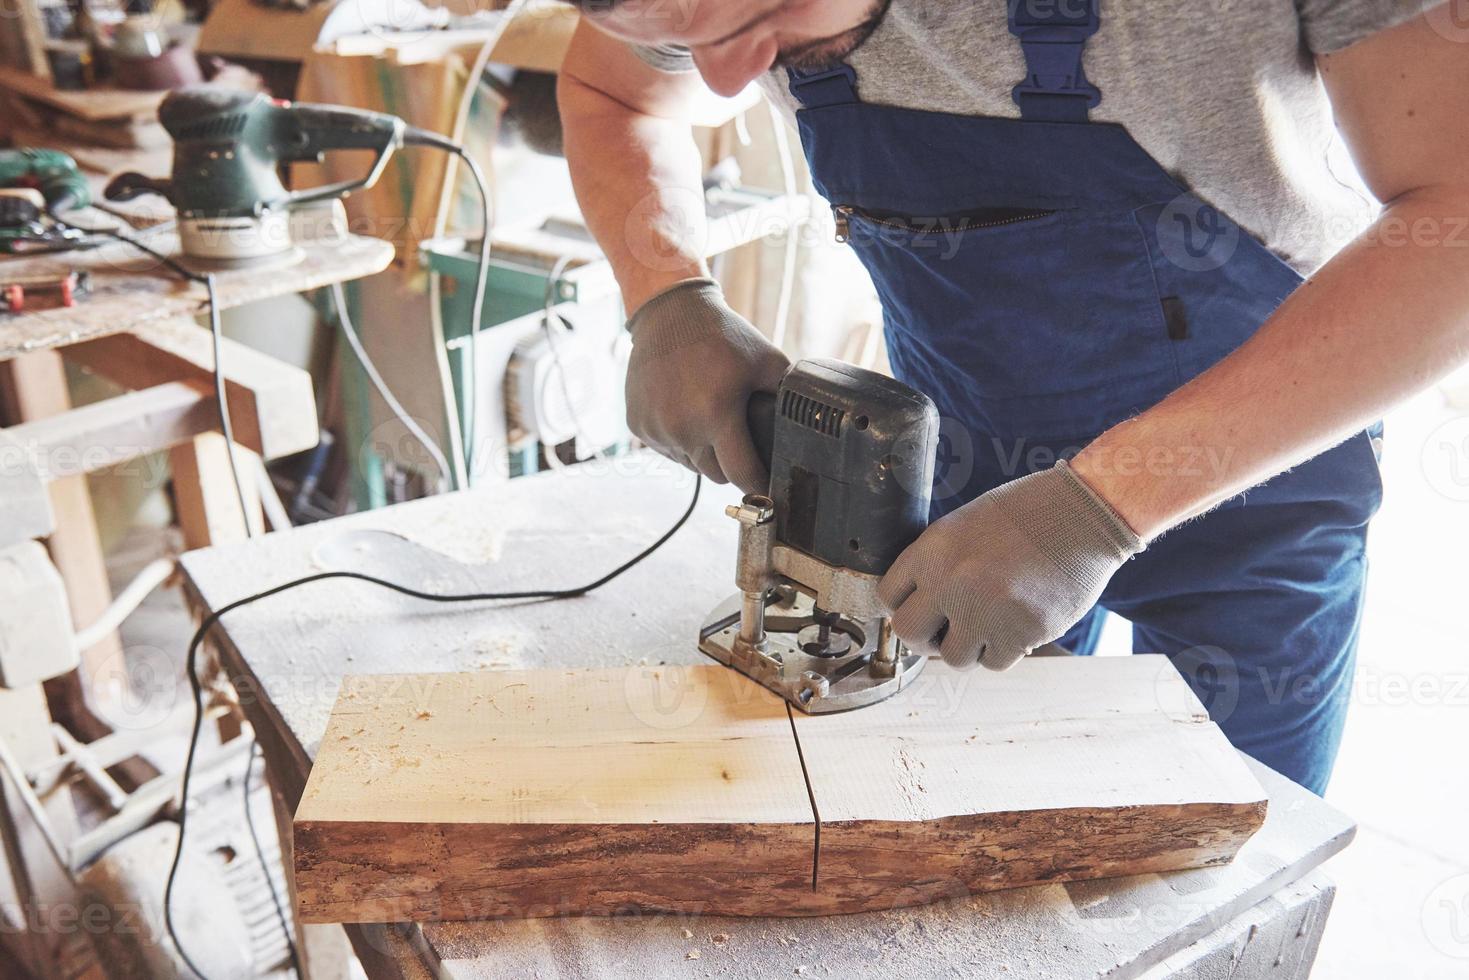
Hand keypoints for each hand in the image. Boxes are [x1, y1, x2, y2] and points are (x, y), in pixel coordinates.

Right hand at [625, 278, 789, 492]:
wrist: (669, 314)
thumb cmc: (722, 336)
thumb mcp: (766, 360)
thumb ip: (787, 394)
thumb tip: (810, 425)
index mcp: (716, 414)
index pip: (742, 474)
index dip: (758, 483)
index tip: (768, 487)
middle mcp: (682, 427)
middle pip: (715, 475)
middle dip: (730, 465)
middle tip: (738, 441)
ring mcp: (656, 428)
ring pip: (690, 464)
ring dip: (702, 452)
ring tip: (709, 418)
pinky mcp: (637, 425)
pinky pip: (667, 449)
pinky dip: (678, 439)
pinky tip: (684, 411)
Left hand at [877, 462, 1143, 669]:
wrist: (1084, 514)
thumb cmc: (1027, 514)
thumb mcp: (967, 524)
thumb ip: (938, 562)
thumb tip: (917, 603)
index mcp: (933, 549)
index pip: (887, 597)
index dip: (903, 607)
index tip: (920, 610)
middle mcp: (952, 581)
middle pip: (909, 633)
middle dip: (924, 637)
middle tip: (944, 632)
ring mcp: (986, 610)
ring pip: (953, 658)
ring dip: (968, 648)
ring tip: (989, 626)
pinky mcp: (1020, 632)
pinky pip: (995, 663)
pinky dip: (1003, 651)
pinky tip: (1016, 626)